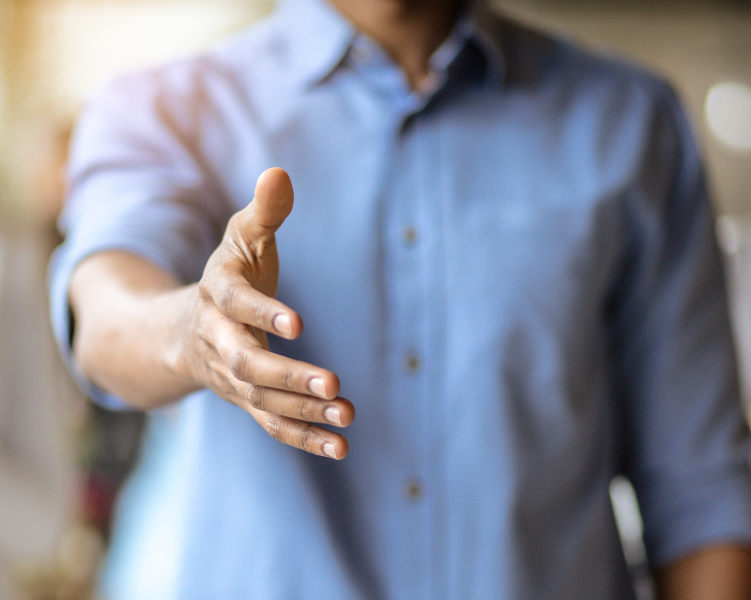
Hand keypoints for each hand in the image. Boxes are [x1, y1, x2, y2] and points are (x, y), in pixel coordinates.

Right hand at [181, 168, 353, 458]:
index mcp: (216, 297)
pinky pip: (273, 425)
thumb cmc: (227, 275)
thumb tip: (281, 173)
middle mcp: (219, 342)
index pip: (236, 307)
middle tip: (333, 383)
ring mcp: (232, 378)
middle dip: (287, 377)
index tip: (298, 324)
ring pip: (263, 403)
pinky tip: (340, 446)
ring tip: (346, 416)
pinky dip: (304, 437)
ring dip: (303, 411)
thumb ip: (263, 212)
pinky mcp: (250, 401)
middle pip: (247, 367)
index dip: (263, 314)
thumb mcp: (240, 237)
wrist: (184, 329)